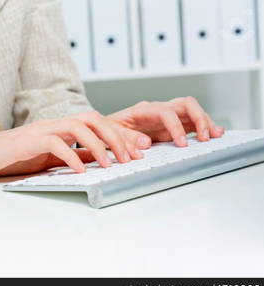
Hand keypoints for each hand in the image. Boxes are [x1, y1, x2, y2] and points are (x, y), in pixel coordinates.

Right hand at [0, 111, 150, 176]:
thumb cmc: (12, 156)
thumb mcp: (49, 158)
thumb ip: (72, 156)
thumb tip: (98, 161)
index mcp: (61, 128)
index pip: (97, 124)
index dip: (120, 135)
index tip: (138, 151)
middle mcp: (53, 124)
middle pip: (93, 118)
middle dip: (117, 135)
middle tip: (132, 156)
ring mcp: (40, 130)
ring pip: (78, 126)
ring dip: (99, 144)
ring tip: (111, 165)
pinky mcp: (26, 141)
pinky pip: (54, 144)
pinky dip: (71, 157)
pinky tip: (80, 171)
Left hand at [108, 97, 224, 146]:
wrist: (105, 128)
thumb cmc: (107, 129)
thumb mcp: (111, 134)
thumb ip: (126, 138)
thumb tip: (145, 143)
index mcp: (142, 110)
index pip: (165, 112)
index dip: (175, 127)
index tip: (181, 144)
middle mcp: (158, 110)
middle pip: (185, 104)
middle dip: (198, 118)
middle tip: (205, 137)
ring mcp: (166, 116)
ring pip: (192, 111)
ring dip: (206, 121)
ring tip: (216, 136)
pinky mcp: (172, 124)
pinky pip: (192, 122)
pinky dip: (204, 127)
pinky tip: (214, 134)